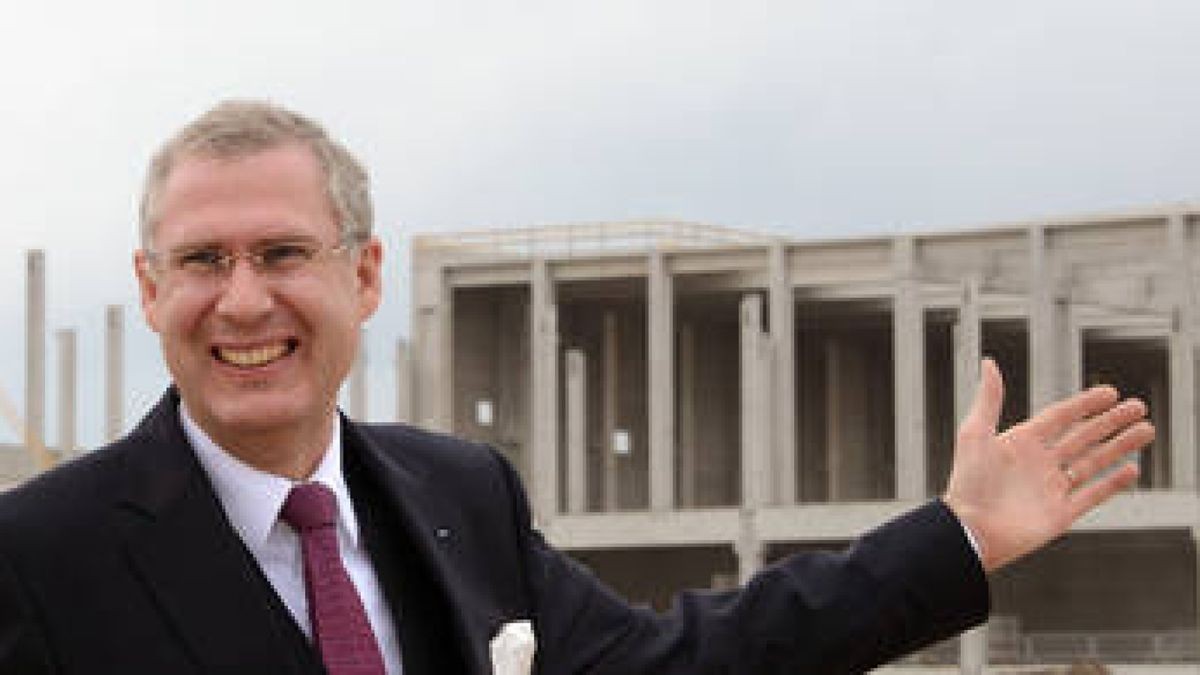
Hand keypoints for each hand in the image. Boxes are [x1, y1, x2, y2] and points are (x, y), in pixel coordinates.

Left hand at [942, 358, 1153, 571]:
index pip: (1061, 417)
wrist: (970, 532)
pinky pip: (1093, 495)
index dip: (1085, 404)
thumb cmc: (967, 483)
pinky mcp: (1060, 514)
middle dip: (1111, 422)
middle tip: (1139, 407)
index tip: (1111, 392)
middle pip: (1083, 437)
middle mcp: (1039, 464)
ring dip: (1120, 447)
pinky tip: (1133, 469)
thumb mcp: (975, 434)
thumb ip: (988, 399)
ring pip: (1094, 463)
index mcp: (1021, 443)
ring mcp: (1052, 489)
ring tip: (1146, 431)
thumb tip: (989, 362)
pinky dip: (1113, 483)